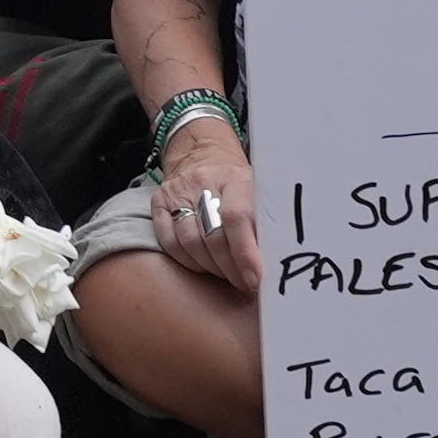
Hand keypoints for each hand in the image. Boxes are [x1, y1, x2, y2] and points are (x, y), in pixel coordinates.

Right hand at [151, 108, 262, 295]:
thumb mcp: (259, 193)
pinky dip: (189, 261)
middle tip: (245, 283)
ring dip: (212, 267)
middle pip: (212, 235)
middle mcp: (203, 182)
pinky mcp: (159, 202)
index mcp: (235, 178)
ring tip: (228, 275)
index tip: (256, 279)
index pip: (236, 216)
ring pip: (189, 242)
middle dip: (231, 268)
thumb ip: (265, 223)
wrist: (202, 154)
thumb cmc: (238, 184)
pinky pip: (170, 242)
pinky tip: (205, 266)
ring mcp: (178, 192)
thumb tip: (279, 263)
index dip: (245, 253)